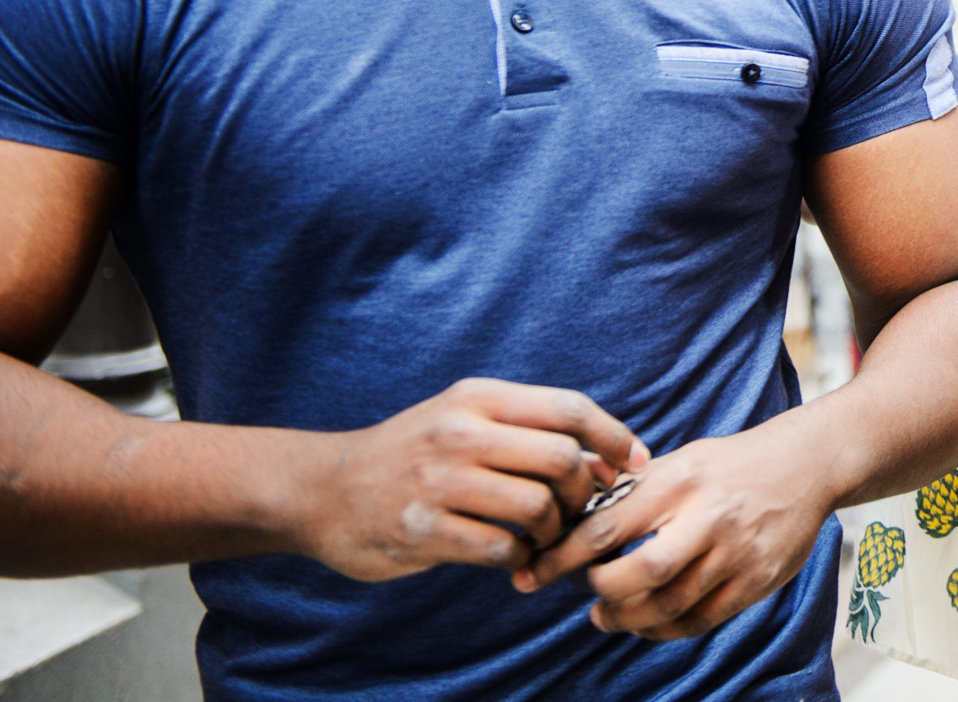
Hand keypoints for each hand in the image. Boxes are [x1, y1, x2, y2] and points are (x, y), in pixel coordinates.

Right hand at [297, 378, 645, 582]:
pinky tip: (514, 558)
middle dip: (586, 492)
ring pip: (537, 506)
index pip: (569, 407)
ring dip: (554, 531)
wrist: (323, 489)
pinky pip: (502, 548)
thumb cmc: (413, 454)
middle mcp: (461, 432)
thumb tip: (607, 458)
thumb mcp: (466, 422)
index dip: (613, 436)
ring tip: (544, 538)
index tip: (634, 463)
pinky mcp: (422, 530)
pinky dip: (521, 559)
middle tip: (579, 512)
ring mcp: (439, 481)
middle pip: (562, 459)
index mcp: (479, 397)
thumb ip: (529, 434)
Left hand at [522, 418, 836, 641]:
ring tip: (606, 616)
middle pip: (638, 572)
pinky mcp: (756, 581)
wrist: (807, 465)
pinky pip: (699, 621)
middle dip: (600, 592)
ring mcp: (735, 553)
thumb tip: (571, 505)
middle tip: (584, 592)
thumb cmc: (731, 463)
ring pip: (668, 605)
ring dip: (626, 619)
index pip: (607, 527)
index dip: (561, 557)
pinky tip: (646, 622)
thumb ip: (633, 487)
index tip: (532, 574)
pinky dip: (664, 629)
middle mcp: (707, 517)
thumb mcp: (682, 459)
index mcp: (679, 481)